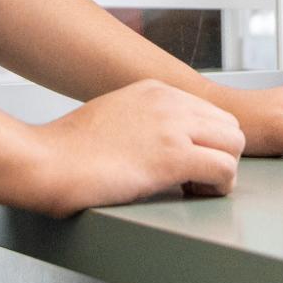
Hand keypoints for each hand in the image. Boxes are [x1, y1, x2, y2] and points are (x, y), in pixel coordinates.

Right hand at [21, 79, 244, 216]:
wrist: (47, 161)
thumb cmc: (69, 150)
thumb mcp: (113, 115)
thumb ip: (141, 120)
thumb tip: (156, 142)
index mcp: (155, 90)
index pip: (209, 111)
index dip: (204, 141)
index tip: (187, 163)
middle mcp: (170, 101)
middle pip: (229, 125)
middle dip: (220, 154)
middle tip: (194, 179)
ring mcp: (173, 126)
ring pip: (235, 144)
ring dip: (222, 170)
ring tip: (192, 187)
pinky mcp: (173, 156)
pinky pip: (225, 170)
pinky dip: (218, 187)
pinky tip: (190, 193)